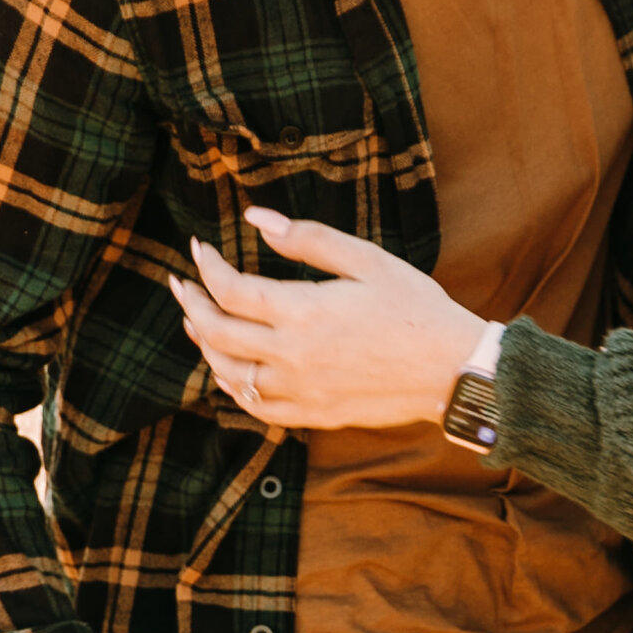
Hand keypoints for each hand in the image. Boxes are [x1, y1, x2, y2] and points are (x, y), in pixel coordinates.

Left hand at [170, 212, 480, 430]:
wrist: (452, 371)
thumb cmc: (416, 309)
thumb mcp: (366, 260)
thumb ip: (307, 240)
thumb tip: (257, 218)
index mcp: (302, 312)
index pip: (230, 290)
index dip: (207, 267)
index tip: (199, 249)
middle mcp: (291, 355)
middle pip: (217, 332)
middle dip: (191, 305)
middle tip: (180, 284)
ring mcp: (299, 390)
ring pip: (228, 372)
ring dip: (205, 345)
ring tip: (195, 322)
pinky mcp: (313, 414)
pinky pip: (255, 406)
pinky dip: (232, 386)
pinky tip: (228, 370)